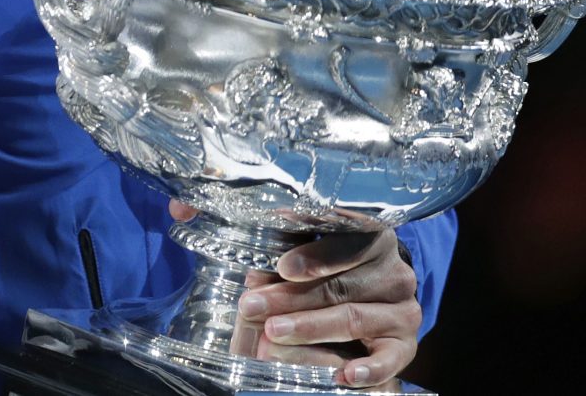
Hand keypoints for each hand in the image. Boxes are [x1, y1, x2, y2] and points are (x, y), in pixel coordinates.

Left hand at [171, 202, 420, 388]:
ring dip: (312, 328)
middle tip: (253, 307)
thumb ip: (241, 225)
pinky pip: (391, 358)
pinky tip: (345, 375)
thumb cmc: (319, 266)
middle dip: (292, 298)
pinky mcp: (405, 345)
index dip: (313, 254)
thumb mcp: (288, 242)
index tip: (279, 267)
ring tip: (274, 335)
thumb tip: (180, 211)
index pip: (344, 238)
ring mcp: (402, 308)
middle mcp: (393, 268)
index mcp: (369, 232)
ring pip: (355, 316)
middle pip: (339, 283)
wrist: (370, 300)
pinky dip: (369, 368)